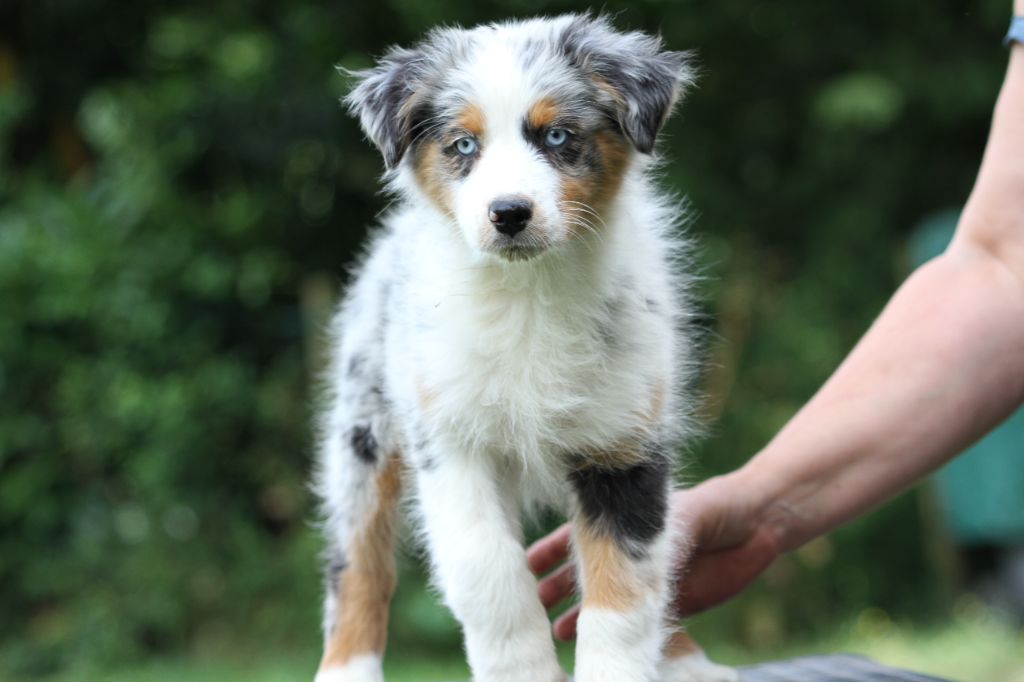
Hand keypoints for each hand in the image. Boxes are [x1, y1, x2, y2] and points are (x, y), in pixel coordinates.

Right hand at [527, 473, 783, 640]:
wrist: (758, 523)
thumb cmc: (712, 508)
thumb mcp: (673, 522)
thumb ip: (647, 548)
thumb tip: (621, 582)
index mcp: (622, 526)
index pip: (573, 539)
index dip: (546, 553)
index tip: (522, 568)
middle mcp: (628, 554)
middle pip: (582, 574)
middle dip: (553, 589)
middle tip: (530, 609)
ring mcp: (646, 581)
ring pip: (603, 602)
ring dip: (578, 617)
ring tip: (553, 635)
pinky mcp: (668, 603)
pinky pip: (635, 623)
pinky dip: (616, 636)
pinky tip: (598, 649)